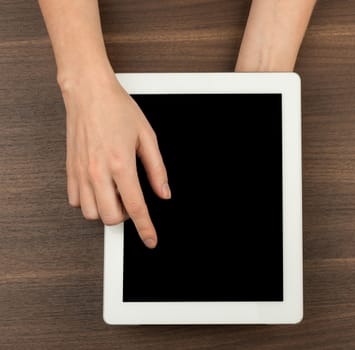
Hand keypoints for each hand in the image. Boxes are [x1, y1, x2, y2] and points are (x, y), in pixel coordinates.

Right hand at [60, 74, 169, 248]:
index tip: (151, 240)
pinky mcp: (70, 170)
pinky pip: (75, 201)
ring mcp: (81, 172)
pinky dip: (89, 202)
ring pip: (91, 213)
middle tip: (133, 201)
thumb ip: (158, 170)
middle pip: (110, 217)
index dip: (145, 228)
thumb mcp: (148, 137)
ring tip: (116, 193)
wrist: (89, 93)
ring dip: (106, 210)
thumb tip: (164, 193)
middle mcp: (98, 171)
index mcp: (121, 164)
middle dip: (125, 218)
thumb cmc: (117, 110)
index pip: (136, 207)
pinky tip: (99, 188)